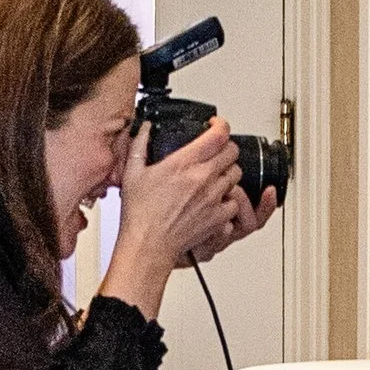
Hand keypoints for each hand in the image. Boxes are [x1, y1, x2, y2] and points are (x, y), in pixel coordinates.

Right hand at [96, 115, 258, 322]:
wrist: (149, 244)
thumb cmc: (141, 214)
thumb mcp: (132, 172)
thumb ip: (139, 144)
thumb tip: (144, 128)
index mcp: (184, 163)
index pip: (218, 134)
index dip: (221, 125)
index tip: (215, 125)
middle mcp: (203, 178)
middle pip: (233, 151)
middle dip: (225, 147)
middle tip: (215, 149)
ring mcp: (213, 197)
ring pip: (236, 174)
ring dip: (227, 171)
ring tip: (215, 174)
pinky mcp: (218, 216)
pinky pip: (234, 201)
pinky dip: (228, 198)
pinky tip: (216, 198)